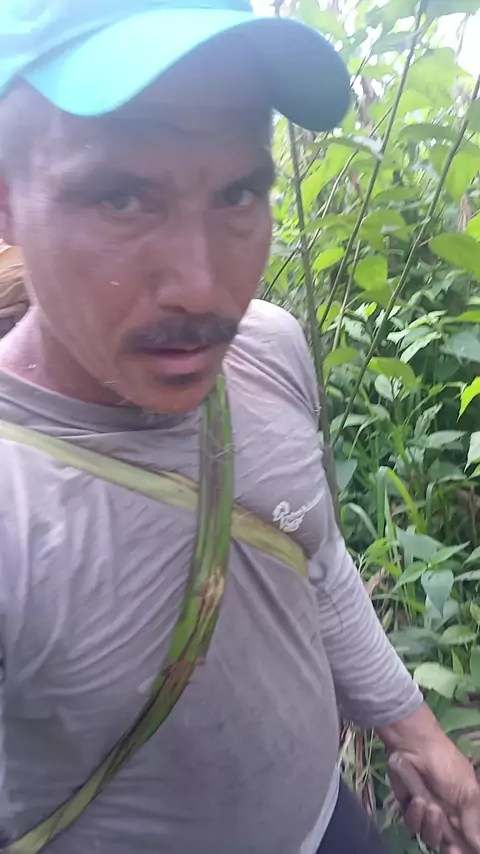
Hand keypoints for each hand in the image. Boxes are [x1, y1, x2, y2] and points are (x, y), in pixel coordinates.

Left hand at [378, 703, 479, 852]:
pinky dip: (416, 815)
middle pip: (449, 845)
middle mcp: (446, 816)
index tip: (460, 850)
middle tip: (451, 848)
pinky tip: (419, 800)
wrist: (416, 746)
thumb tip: (479, 846)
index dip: (466, 848)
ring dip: (432, 826)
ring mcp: (427, 813)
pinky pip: (412, 823)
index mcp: (464, 812)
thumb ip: (473, 821)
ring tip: (432, 807)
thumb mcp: (468, 791)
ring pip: (430, 837)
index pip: (467, 838)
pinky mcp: (409, 807)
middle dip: (451, 849)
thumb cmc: (447, 764)